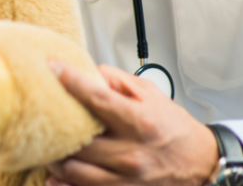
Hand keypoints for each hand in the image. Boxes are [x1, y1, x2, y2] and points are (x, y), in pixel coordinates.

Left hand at [46, 61, 219, 185]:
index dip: (70, 80)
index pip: (96, 98)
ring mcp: (126, 177)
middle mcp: (131, 151)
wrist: (201, 163)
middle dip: (54, 126)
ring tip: (48, 145)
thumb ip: (117, 80)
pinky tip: (55, 175)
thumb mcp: (151, 95)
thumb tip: (88, 70)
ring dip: (55, 156)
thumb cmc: (174, 127)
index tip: (52, 68)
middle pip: (78, 139)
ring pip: (74, 169)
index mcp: (139, 122)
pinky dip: (64, 184)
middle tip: (40, 114)